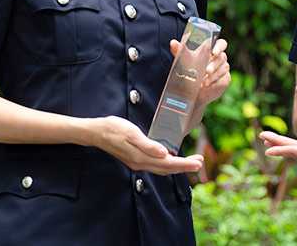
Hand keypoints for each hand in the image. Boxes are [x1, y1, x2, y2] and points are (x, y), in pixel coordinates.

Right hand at [80, 114, 202, 174]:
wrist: (96, 132)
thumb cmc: (114, 129)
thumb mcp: (132, 133)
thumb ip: (148, 145)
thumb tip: (165, 154)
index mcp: (141, 158)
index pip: (168, 164)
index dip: (184, 164)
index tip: (198, 163)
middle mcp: (140, 163)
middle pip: (167, 168)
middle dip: (184, 166)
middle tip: (200, 162)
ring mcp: (137, 162)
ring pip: (162, 168)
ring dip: (177, 166)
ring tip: (191, 161)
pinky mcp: (135, 158)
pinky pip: (155, 165)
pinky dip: (167, 164)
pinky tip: (171, 158)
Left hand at [171, 36, 230, 106]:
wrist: (190, 91)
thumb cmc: (188, 71)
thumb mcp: (183, 60)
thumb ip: (179, 51)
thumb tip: (173, 42)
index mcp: (212, 49)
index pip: (221, 44)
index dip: (219, 47)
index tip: (213, 52)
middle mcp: (220, 58)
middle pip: (222, 57)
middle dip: (214, 64)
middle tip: (207, 70)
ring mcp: (223, 68)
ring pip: (223, 68)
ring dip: (213, 75)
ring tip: (203, 82)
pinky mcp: (225, 79)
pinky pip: (223, 78)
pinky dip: (214, 81)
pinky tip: (206, 85)